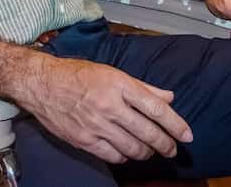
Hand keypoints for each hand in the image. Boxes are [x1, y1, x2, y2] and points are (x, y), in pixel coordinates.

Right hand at [22, 56, 191, 163]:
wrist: (43, 84)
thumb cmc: (79, 75)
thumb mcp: (114, 73)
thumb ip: (144, 87)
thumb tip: (169, 97)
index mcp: (120, 85)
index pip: (156, 108)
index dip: (175, 124)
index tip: (187, 134)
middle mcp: (110, 106)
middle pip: (148, 132)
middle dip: (165, 144)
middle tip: (173, 149)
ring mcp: (96, 125)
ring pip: (132, 148)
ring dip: (146, 152)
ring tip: (150, 150)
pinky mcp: (84, 140)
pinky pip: (112, 156)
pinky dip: (124, 157)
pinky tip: (127, 153)